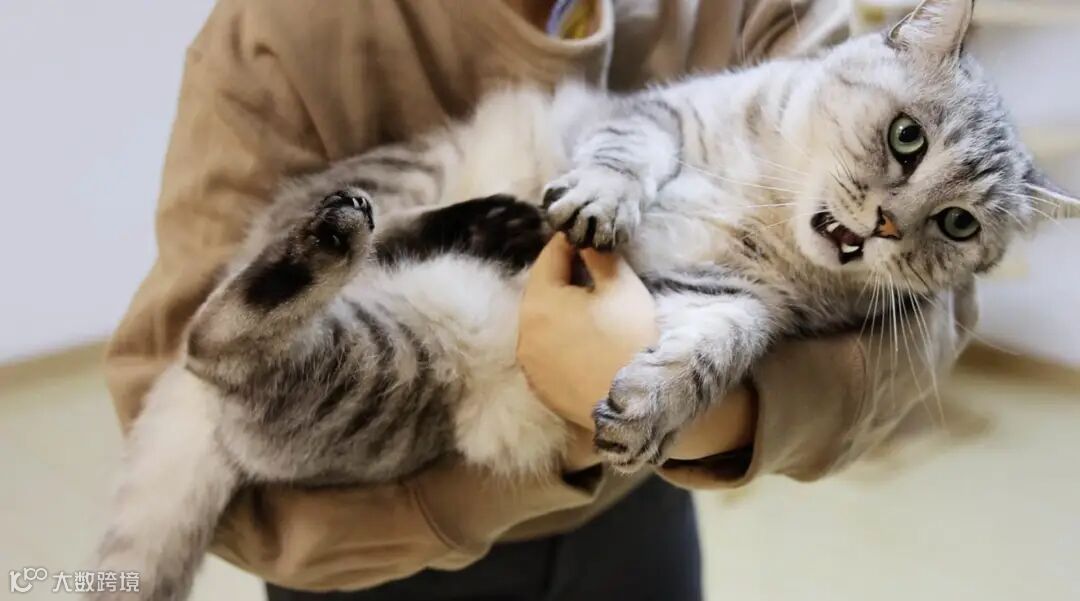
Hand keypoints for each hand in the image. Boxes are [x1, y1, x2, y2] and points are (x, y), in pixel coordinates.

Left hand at [516, 234, 755, 467]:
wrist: (637, 405)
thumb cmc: (632, 339)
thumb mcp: (621, 286)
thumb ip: (598, 255)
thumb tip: (586, 238)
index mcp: (539, 301)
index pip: (550, 256)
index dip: (570, 242)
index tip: (587, 235)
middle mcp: (524, 331)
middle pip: (542, 290)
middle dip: (564, 277)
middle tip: (591, 269)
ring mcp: (529, 363)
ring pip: (542, 322)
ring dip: (560, 310)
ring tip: (591, 308)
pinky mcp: (539, 387)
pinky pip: (546, 351)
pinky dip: (559, 340)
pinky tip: (584, 341)